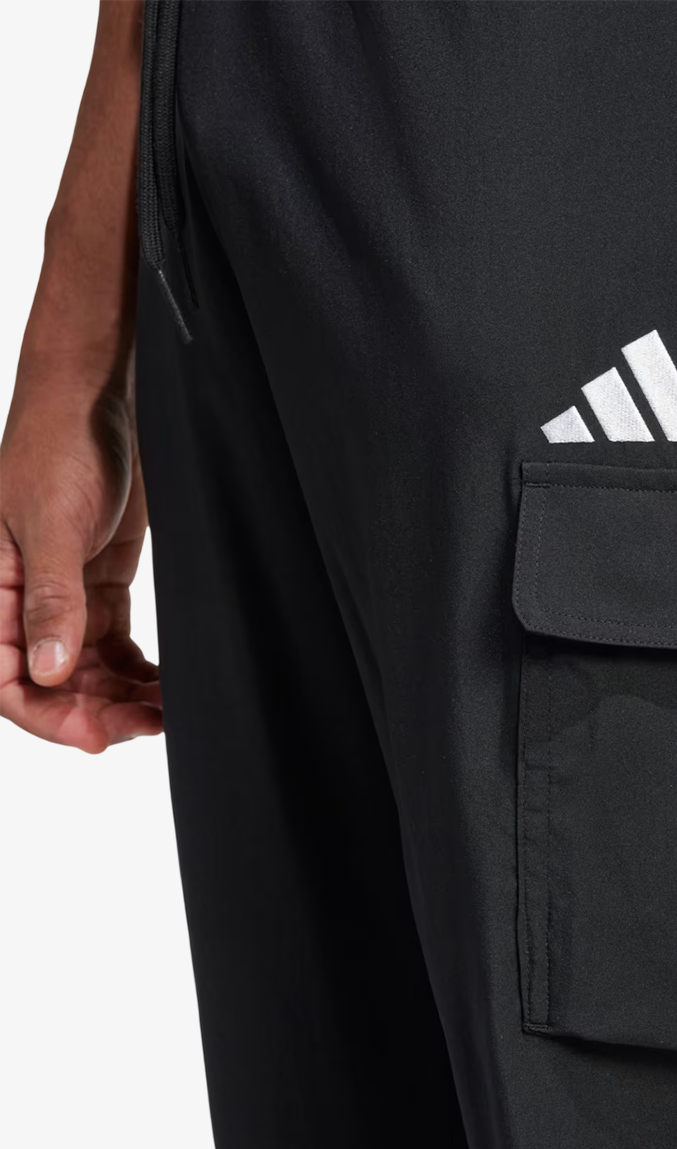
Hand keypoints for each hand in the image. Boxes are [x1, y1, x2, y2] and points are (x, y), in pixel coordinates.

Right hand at [1, 0, 154, 750]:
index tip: (103, 739)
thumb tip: (49, 675)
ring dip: (122, 694)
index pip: (8, 675)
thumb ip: (52, 600)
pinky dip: (137, 668)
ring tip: (169, 712)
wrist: (104, 390)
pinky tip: (168, 686)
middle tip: (151, 726)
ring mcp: (65, 587)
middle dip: (96, 710)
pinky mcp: (100, 576)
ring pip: (85, 667)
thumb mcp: (50, 521)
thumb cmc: (60, 441)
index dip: (50, 716)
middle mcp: (24, 593)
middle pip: (51, 681)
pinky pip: (113, 643)